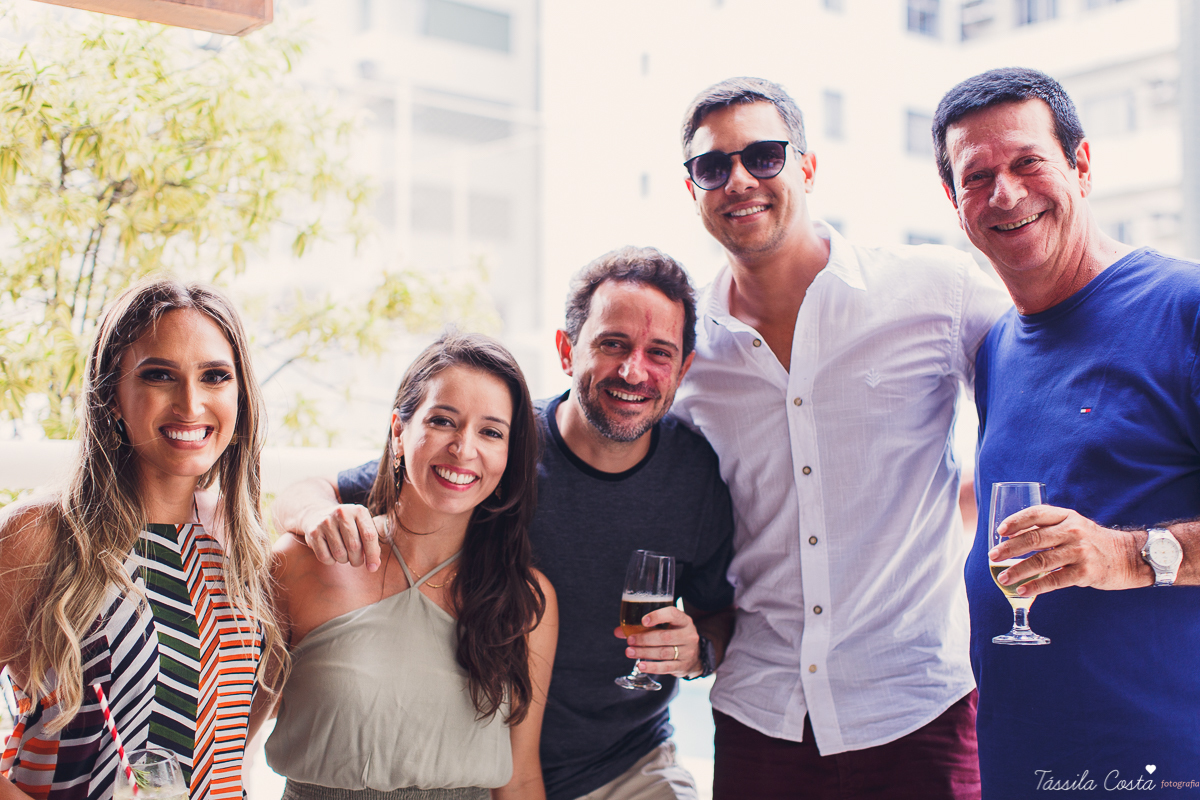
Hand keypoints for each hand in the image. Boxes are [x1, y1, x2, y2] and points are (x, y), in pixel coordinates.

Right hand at [297, 504, 382, 571]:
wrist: (317, 515)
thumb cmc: (346, 526)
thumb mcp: (360, 526)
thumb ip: (370, 542)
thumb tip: (374, 565)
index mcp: (358, 511)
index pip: (369, 535)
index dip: (372, 554)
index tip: (373, 568)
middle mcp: (342, 513)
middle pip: (355, 546)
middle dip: (357, 560)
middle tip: (356, 561)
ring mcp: (326, 522)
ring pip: (340, 554)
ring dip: (344, 560)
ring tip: (344, 554)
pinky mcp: (313, 532)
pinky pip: (325, 557)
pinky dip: (331, 561)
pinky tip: (331, 553)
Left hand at [613, 606, 701, 677]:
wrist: (695, 656)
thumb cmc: (674, 635)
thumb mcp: (666, 627)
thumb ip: (643, 627)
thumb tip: (618, 631)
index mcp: (684, 620)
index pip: (673, 614)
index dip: (658, 616)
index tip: (643, 621)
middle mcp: (688, 635)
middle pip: (665, 637)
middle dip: (644, 639)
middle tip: (630, 640)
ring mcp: (688, 652)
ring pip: (663, 652)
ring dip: (644, 652)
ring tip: (629, 652)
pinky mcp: (683, 666)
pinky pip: (665, 667)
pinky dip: (651, 666)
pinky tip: (640, 665)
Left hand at [990, 504, 1151, 594]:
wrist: (1128, 557)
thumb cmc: (1091, 541)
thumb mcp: (1072, 525)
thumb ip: (1047, 527)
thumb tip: (1009, 538)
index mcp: (1066, 516)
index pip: (1037, 513)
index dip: (1016, 521)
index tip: (1000, 531)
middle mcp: (1073, 531)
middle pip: (1035, 538)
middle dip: (1010, 548)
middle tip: (992, 556)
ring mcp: (1080, 552)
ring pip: (1042, 560)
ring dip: (1018, 570)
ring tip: (1002, 579)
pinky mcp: (1086, 572)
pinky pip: (1055, 580)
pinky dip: (1036, 586)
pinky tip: (1022, 591)